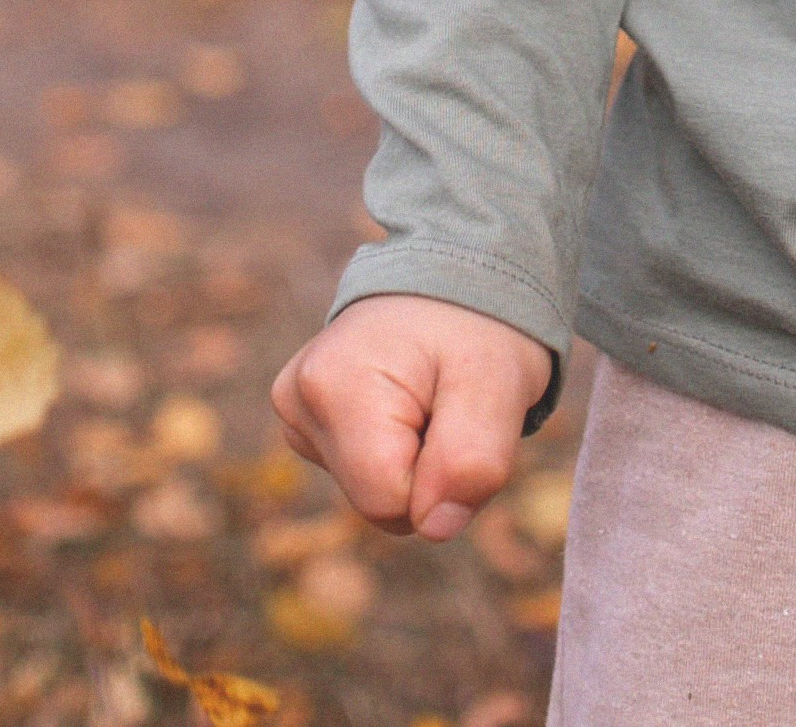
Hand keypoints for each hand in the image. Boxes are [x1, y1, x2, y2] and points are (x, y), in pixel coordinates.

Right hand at [271, 293, 550, 539]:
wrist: (457, 268)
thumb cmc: (479, 324)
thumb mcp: (498, 381)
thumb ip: (473, 460)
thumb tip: (435, 528)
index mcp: (335, 387)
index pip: (390, 503)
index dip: (442, 479)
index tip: (460, 415)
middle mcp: (298, 398)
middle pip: (377, 502)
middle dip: (429, 471)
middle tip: (452, 403)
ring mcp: (296, 409)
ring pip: (371, 492)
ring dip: (417, 460)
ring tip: (433, 394)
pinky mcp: (306, 418)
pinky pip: (363, 473)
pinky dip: (398, 450)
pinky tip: (410, 398)